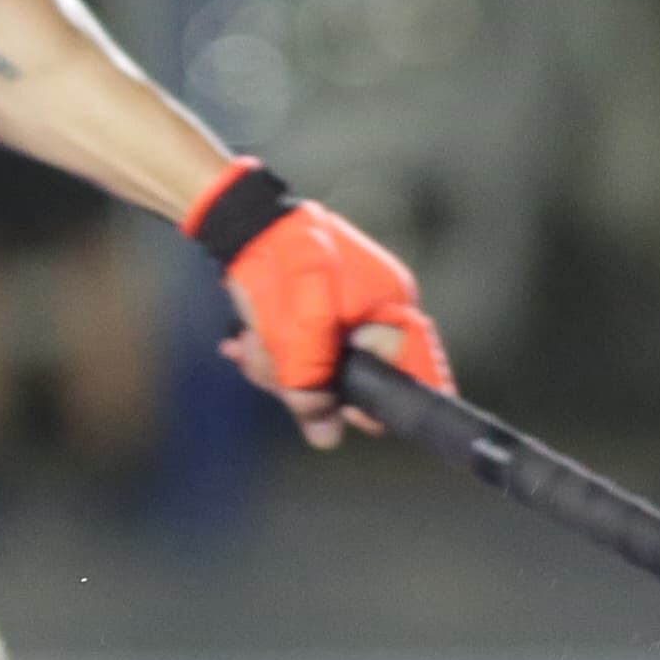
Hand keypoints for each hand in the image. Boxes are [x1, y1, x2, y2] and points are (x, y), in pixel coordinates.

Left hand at [215, 192, 451, 449]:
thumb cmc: (280, 265)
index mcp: (392, 308)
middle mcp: (377, 312)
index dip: (392, 402)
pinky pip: (304, 353)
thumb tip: (326, 437)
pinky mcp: (318, 312)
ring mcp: (348, 313)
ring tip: (248, 342)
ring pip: (322, 370)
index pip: (418, 368)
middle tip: (271, 370)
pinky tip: (243, 340)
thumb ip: (312, 387)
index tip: (354, 415)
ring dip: (279, 367)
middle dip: (307, 383)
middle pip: (359, 379)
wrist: (242, 222)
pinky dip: (273, 352)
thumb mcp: (297, 333)